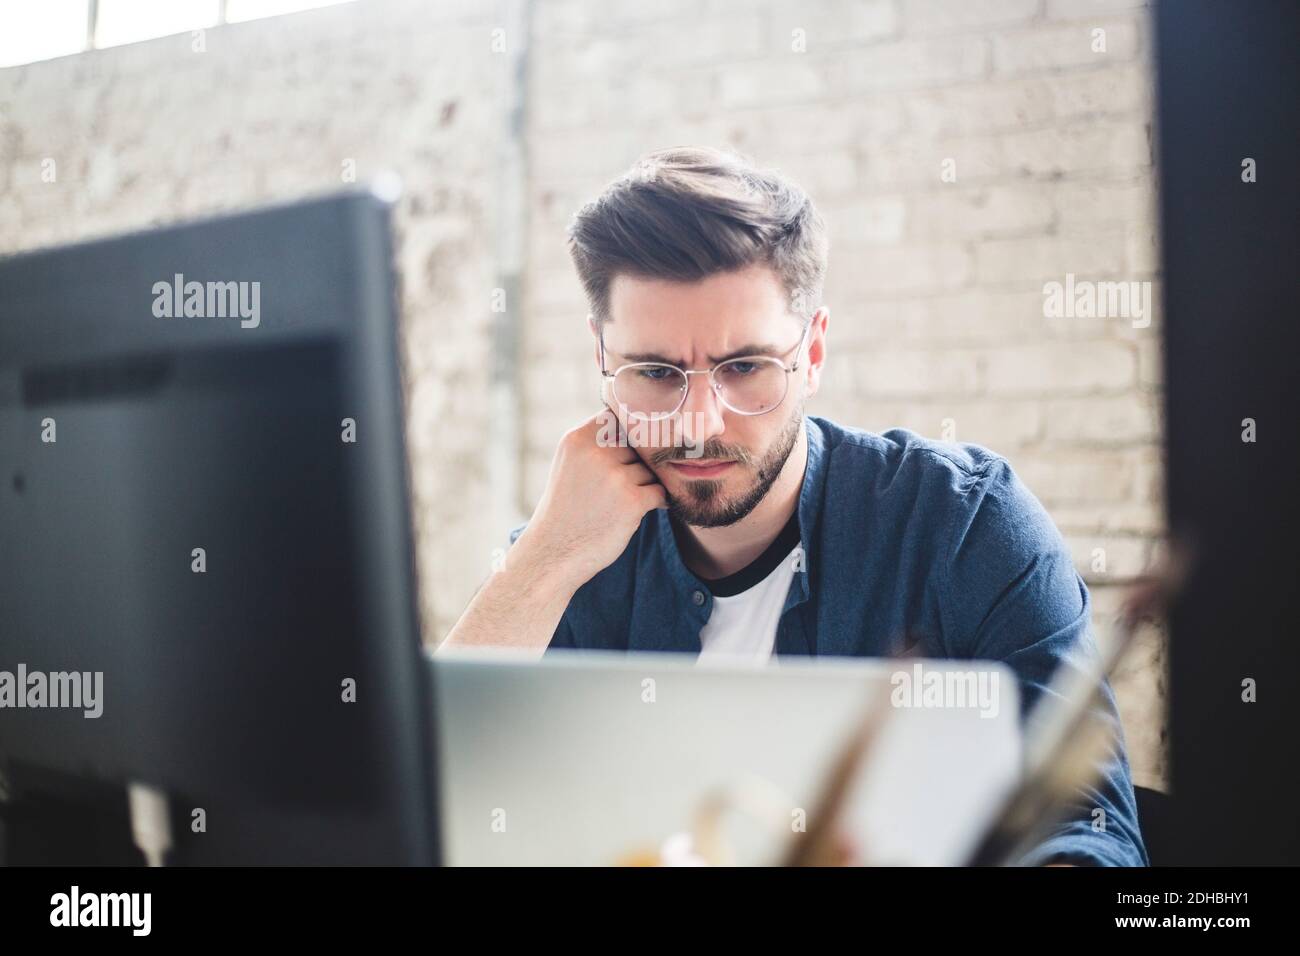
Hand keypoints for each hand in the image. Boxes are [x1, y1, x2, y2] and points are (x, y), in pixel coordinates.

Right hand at [514, 408, 666, 589]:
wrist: (554, 552)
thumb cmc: (566, 508)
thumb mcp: (570, 464)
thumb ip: (598, 442)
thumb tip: (641, 426)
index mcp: (578, 439)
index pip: (620, 417)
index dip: (628, 433)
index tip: (625, 451)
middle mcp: (596, 453)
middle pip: (638, 445)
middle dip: (636, 463)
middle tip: (622, 485)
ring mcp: (615, 476)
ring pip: (650, 469)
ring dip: (644, 484)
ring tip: (621, 503)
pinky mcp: (632, 500)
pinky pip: (659, 491)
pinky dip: (655, 501)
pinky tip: (639, 511)